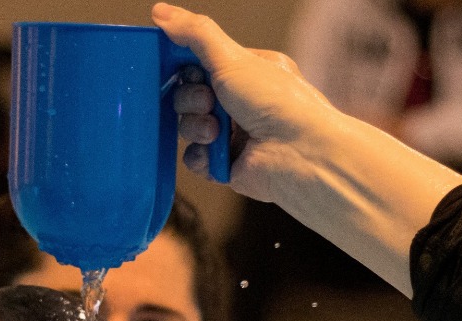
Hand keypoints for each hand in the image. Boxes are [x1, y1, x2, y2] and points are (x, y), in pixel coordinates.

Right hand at [152, 3, 333, 201]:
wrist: (299, 153)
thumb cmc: (279, 103)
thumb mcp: (232, 58)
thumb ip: (196, 34)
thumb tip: (162, 12)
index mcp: (245, 72)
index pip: (201, 64)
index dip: (185, 67)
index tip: (175, 66)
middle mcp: (239, 103)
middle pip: (189, 96)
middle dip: (191, 100)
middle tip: (208, 102)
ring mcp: (232, 135)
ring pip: (188, 127)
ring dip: (196, 127)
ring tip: (216, 131)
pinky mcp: (225, 164)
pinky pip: (194, 158)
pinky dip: (200, 156)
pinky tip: (215, 151)